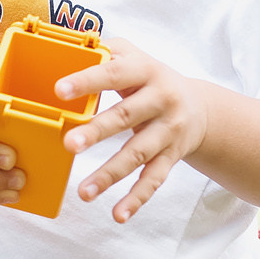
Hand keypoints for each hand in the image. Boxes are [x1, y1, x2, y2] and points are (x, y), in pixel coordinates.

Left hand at [57, 38, 209, 221]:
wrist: (200, 108)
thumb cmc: (150, 79)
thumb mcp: (134, 57)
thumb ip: (104, 51)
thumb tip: (62, 43)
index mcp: (146, 71)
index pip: (114, 73)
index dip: (87, 81)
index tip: (59, 91)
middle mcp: (161, 100)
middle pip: (126, 116)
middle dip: (97, 131)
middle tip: (69, 144)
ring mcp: (168, 131)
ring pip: (138, 154)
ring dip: (110, 174)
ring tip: (84, 192)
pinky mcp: (172, 157)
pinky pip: (154, 179)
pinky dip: (137, 199)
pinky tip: (118, 214)